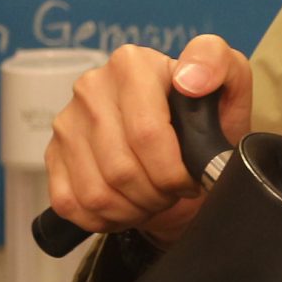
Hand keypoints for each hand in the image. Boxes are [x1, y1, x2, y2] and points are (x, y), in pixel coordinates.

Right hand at [44, 35, 252, 246]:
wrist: (178, 145)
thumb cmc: (204, 120)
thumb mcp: (228, 85)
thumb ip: (218, 64)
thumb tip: (190, 79)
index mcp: (131, 64)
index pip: (147, 135)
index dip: (174, 171)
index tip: (192, 178)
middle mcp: (92, 87)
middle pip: (122, 169)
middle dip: (157, 194)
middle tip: (175, 191)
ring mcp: (67, 122)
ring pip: (97, 193)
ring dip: (133, 208)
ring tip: (154, 196)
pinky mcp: (52, 155)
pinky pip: (72, 205)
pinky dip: (105, 217)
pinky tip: (127, 203)